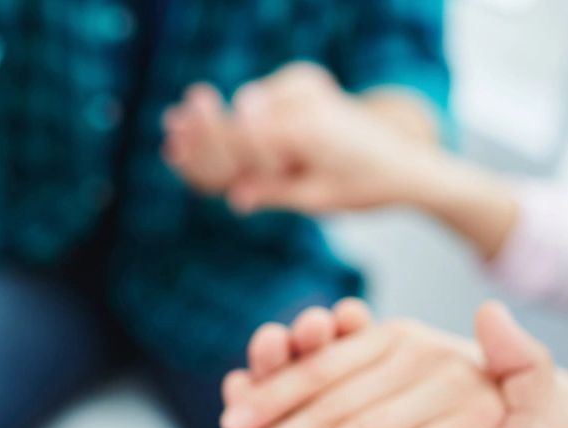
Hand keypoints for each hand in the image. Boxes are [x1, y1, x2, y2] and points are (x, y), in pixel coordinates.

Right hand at [164, 63, 438, 213]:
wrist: (403, 158)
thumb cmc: (363, 185)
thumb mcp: (318, 198)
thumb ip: (274, 192)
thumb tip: (234, 197)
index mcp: (309, 129)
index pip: (243, 138)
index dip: (205, 148)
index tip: (171, 147)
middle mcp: (305, 100)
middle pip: (238, 118)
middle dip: (202, 129)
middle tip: (169, 126)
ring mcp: (305, 86)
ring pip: (246, 109)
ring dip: (220, 129)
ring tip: (181, 130)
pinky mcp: (304, 83)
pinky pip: (260, 101)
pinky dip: (241, 121)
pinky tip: (214, 124)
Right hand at [233, 305, 567, 427]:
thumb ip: (527, 370)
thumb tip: (490, 307)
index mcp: (418, 405)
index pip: (372, 360)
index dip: (350, 336)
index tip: (343, 314)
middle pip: (324, 381)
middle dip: (303, 353)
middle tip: (292, 330)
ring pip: (290, 406)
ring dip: (269, 372)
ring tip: (264, 342)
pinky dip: (246, 412)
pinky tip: (236, 384)